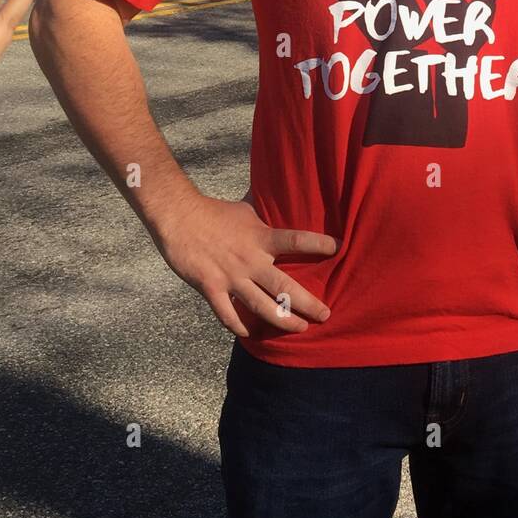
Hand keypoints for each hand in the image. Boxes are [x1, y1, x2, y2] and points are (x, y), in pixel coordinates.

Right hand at [150, 188, 337, 337]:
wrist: (179, 218)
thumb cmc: (215, 212)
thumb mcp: (247, 206)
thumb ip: (266, 206)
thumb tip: (281, 184)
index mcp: (261, 238)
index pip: (296, 240)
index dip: (318, 243)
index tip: (339, 248)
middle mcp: (250, 260)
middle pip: (285, 288)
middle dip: (308, 304)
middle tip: (326, 315)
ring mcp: (231, 277)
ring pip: (262, 307)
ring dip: (283, 321)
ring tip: (299, 328)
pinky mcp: (211, 288)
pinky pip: (228, 315)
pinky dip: (241, 326)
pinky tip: (251, 333)